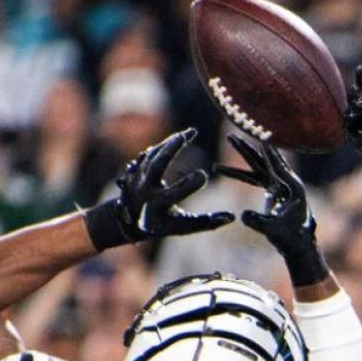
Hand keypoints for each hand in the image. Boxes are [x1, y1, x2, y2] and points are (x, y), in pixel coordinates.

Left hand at [84, 128, 232, 248]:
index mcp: (158, 207)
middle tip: (187, 135)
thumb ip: (207, 222)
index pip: (175, 193)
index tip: (204, 175)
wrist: (129, 221)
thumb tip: (231, 217)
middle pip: (156, 166)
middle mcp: (146, 191)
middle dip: (171, 150)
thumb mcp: (184, 226)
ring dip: (170, 143)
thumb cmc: (164, 224)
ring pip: (153, 156)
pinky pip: (150, 153)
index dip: (190, 184)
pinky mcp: (136, 168)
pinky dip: (164, 145)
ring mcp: (138, 178)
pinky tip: (180, 137)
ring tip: (188, 134)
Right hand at [217, 134, 327, 286]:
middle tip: (234, 135)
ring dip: (243, 154)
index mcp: (291, 187)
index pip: (277, 166)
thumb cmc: (289, 237)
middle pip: (265, 160)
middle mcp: (286, 182)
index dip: (268, 153)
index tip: (260, 137)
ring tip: (229, 139)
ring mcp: (278, 184)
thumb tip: (242, 215)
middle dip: (249, 147)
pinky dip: (238, 174)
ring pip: (258, 165)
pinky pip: (253, 178)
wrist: (297, 243)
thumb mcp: (273, 231)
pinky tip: (222, 170)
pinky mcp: (271, 189)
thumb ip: (258, 222)